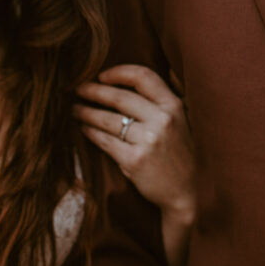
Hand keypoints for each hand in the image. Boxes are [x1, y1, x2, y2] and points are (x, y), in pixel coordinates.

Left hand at [73, 64, 196, 226]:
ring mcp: (148, 141)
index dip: (119, 73)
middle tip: (78, 89)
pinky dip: (91, 133)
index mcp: (174, 106)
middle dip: (94, 91)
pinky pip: (105, 141)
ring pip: (108, 120)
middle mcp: (162, 120)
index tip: (101, 75)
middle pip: (119, 98)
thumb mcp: (183, 121)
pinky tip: (83, 129)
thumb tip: (143, 78)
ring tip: (75, 110)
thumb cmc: (181, 155)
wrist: (189, 192)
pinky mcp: (134, 161)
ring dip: (86, 112)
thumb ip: (165, 101)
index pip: (143, 77)